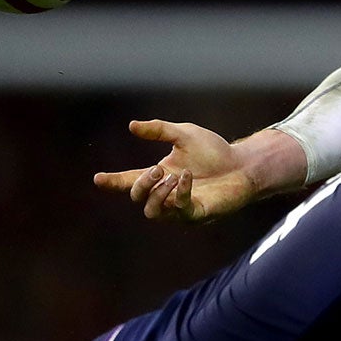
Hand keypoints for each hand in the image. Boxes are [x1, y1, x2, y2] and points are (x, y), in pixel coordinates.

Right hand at [92, 119, 260, 223]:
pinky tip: (187, 178)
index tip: (98, 178)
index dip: (113, 181)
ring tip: (171, 176)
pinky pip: (178, 211)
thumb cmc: (215, 151)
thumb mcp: (184, 134)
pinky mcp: (196, 215)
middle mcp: (166, 194)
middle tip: (156, 170)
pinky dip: (179, 193)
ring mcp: (180, 207)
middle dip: (140, 185)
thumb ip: (159, 130)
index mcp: (160, 175)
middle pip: (137, 198)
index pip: (130, 181)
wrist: (243, 165)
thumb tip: (132, 126)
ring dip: (157, 193)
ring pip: (152, 212)